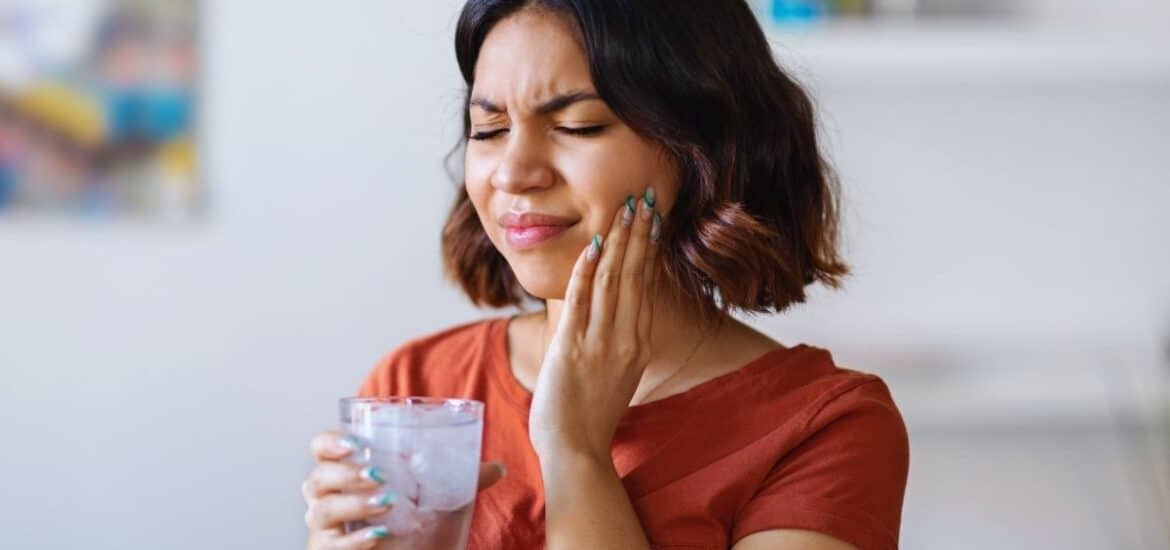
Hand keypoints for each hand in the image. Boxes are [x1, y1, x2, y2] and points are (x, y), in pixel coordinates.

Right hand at [303, 431, 506, 548]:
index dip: (330, 442)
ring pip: (321, 511)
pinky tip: (379, 536)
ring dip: (353, 503)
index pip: (321, 448)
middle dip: (346, 473)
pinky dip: (355, 541)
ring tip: (386, 502)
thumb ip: (462, 480)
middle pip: (317, 477)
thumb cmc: (412, 526)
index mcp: (347, 471)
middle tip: (379, 475)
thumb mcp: (437, 499)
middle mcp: (327, 497)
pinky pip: (333, 545)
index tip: (356, 442)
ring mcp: (326, 529)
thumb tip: (499, 468)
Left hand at [528, 187, 661, 461]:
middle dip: (639, 232)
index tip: (652, 218)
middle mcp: (625, 339)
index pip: (645, 285)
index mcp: (637, 344)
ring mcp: (600, 343)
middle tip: (643, 197)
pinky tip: (593, 245)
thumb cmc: (590, 417)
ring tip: (624, 208)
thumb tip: (616, 316)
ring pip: (612, 280)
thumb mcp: (616, 375)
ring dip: (619, 241)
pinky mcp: (572, 349)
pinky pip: (581, 301)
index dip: (648, 248)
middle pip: (634, 275)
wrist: (576, 450)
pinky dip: (587, 270)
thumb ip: (619, 342)